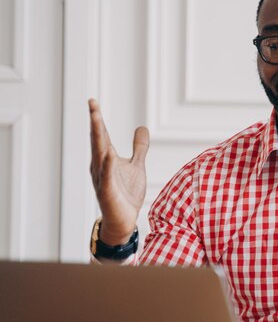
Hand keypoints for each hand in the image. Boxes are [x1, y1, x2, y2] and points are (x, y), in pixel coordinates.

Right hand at [89, 99, 149, 244]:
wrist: (124, 220)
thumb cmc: (127, 193)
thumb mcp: (137, 165)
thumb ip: (139, 147)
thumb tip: (142, 127)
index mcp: (106, 158)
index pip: (102, 135)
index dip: (97, 119)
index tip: (92, 102)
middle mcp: (101, 166)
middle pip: (98, 140)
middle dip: (95, 123)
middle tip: (91, 104)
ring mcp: (103, 178)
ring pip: (99, 155)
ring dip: (98, 138)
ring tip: (96, 120)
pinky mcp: (108, 192)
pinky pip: (107, 176)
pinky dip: (107, 165)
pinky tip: (108, 153)